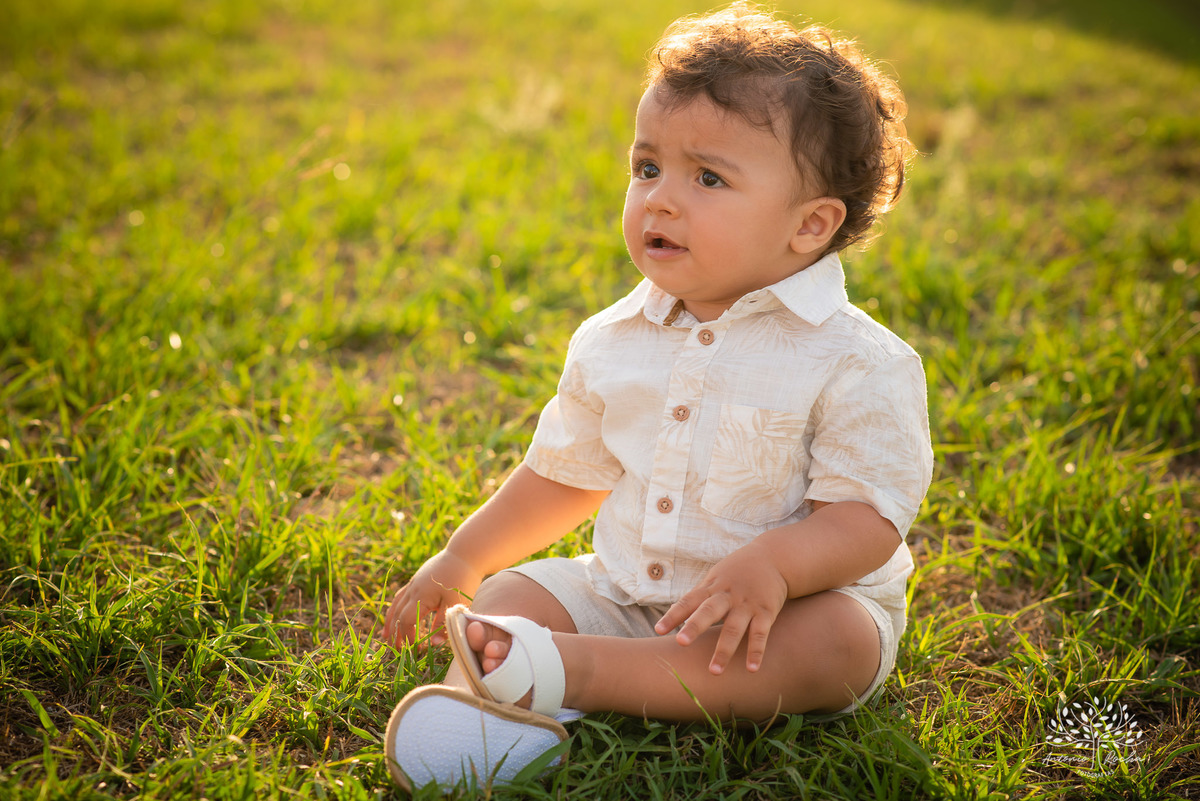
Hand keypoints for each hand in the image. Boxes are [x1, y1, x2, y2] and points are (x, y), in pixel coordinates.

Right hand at [383, 550, 482, 649]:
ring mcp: (415, 581)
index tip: (413, 650)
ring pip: (397, 604)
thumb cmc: (463, 578)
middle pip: (398, 614)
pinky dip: (397, 607)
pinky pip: (402, 595)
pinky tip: (399, 612)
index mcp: (420, 596)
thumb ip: (444, 624)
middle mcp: (413, 588)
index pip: (407, 621)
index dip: (408, 637)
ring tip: (386, 635)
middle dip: (395, 633)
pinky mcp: (419, 577)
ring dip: (391, 621)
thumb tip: (434, 645)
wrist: (466, 552)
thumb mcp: (456, 603)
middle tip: (394, 648)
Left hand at [654, 541, 788, 674]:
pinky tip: (752, 669)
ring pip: (734, 628)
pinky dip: (756, 652)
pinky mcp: (766, 612)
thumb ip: (697, 596)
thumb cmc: (737, 571)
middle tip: (681, 643)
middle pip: (709, 611)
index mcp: (712, 587)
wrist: (774, 557)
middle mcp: (728, 595)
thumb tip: (673, 613)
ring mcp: (747, 604)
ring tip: (714, 672)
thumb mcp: (715, 577)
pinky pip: (760, 634)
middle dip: (695, 626)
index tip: (658, 630)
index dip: (673, 615)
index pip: (688, 601)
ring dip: (724, 650)